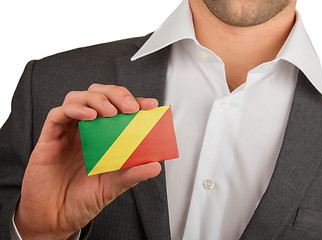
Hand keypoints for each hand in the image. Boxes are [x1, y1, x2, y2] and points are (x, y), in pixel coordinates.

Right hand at [15, 84, 160, 239]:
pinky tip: (89, 116)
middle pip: (98, 94)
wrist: (56, 219)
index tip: (150, 105)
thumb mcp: (113, 186)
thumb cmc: (82, 199)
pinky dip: (75, 109)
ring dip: (96, 99)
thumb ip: (132, 174)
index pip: (119, 109)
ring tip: (110, 112)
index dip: (135, 102)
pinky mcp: (49, 138)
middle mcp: (85, 129)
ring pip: (77, 98)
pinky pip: (57, 114)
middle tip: (130, 107)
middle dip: (116, 94)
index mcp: (102, 136)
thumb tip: (156, 166)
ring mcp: (67, 132)